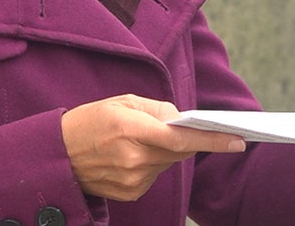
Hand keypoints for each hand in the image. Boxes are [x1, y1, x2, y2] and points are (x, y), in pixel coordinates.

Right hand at [62, 94, 245, 201]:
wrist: (57, 156)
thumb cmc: (89, 122)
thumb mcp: (121, 102)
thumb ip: (156, 108)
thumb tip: (183, 119)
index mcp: (129, 128)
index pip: (180, 137)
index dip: (211, 139)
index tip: (237, 139)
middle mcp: (133, 158)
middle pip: (179, 150)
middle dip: (186, 138)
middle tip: (182, 126)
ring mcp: (131, 179)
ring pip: (168, 162)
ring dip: (165, 150)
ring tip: (140, 139)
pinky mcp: (130, 193)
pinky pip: (155, 175)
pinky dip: (153, 163)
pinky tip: (132, 156)